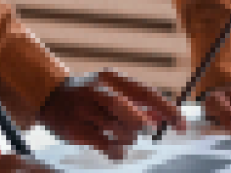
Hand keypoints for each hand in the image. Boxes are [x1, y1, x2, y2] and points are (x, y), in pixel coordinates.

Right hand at [37, 70, 184, 159]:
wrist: (49, 95)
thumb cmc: (88, 94)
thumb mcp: (112, 89)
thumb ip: (138, 102)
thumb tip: (166, 117)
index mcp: (111, 78)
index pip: (146, 93)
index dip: (168, 110)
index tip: (182, 126)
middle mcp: (98, 91)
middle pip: (132, 114)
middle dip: (143, 126)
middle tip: (147, 130)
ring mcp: (85, 110)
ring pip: (122, 134)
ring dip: (128, 140)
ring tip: (119, 135)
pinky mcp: (76, 130)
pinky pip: (108, 147)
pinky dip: (117, 152)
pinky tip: (114, 149)